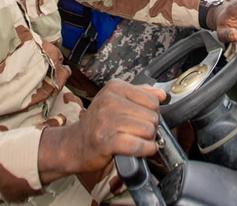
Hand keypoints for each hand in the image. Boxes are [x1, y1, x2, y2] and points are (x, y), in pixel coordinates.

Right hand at [38, 80, 164, 181]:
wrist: (74, 144)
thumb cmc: (97, 123)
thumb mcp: (115, 100)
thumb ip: (140, 94)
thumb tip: (161, 94)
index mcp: (114, 87)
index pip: (152, 99)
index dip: (152, 112)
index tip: (142, 119)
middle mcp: (109, 101)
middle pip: (152, 116)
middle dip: (150, 128)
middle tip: (138, 132)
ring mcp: (107, 121)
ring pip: (148, 130)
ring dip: (147, 140)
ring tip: (136, 140)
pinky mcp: (106, 141)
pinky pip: (138, 145)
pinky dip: (145, 150)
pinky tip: (141, 149)